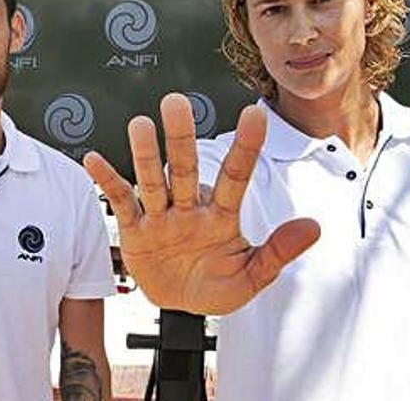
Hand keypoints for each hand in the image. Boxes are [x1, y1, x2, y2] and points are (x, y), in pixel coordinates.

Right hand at [83, 93, 319, 314]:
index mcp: (221, 216)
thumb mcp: (252, 277)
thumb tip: (314, 227)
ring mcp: (161, 217)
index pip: (236, 176)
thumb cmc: (217, 286)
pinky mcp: (135, 230)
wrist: (181, 307)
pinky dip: (106, 181)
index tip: (255, 114)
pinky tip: (95, 160)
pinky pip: (120, 202)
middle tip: (176, 102)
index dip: (245, 147)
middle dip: (181, 138)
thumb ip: (278, 252)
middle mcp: (190, 208)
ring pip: (153, 180)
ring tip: (140, 125)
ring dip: (145, 155)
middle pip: (185, 169)